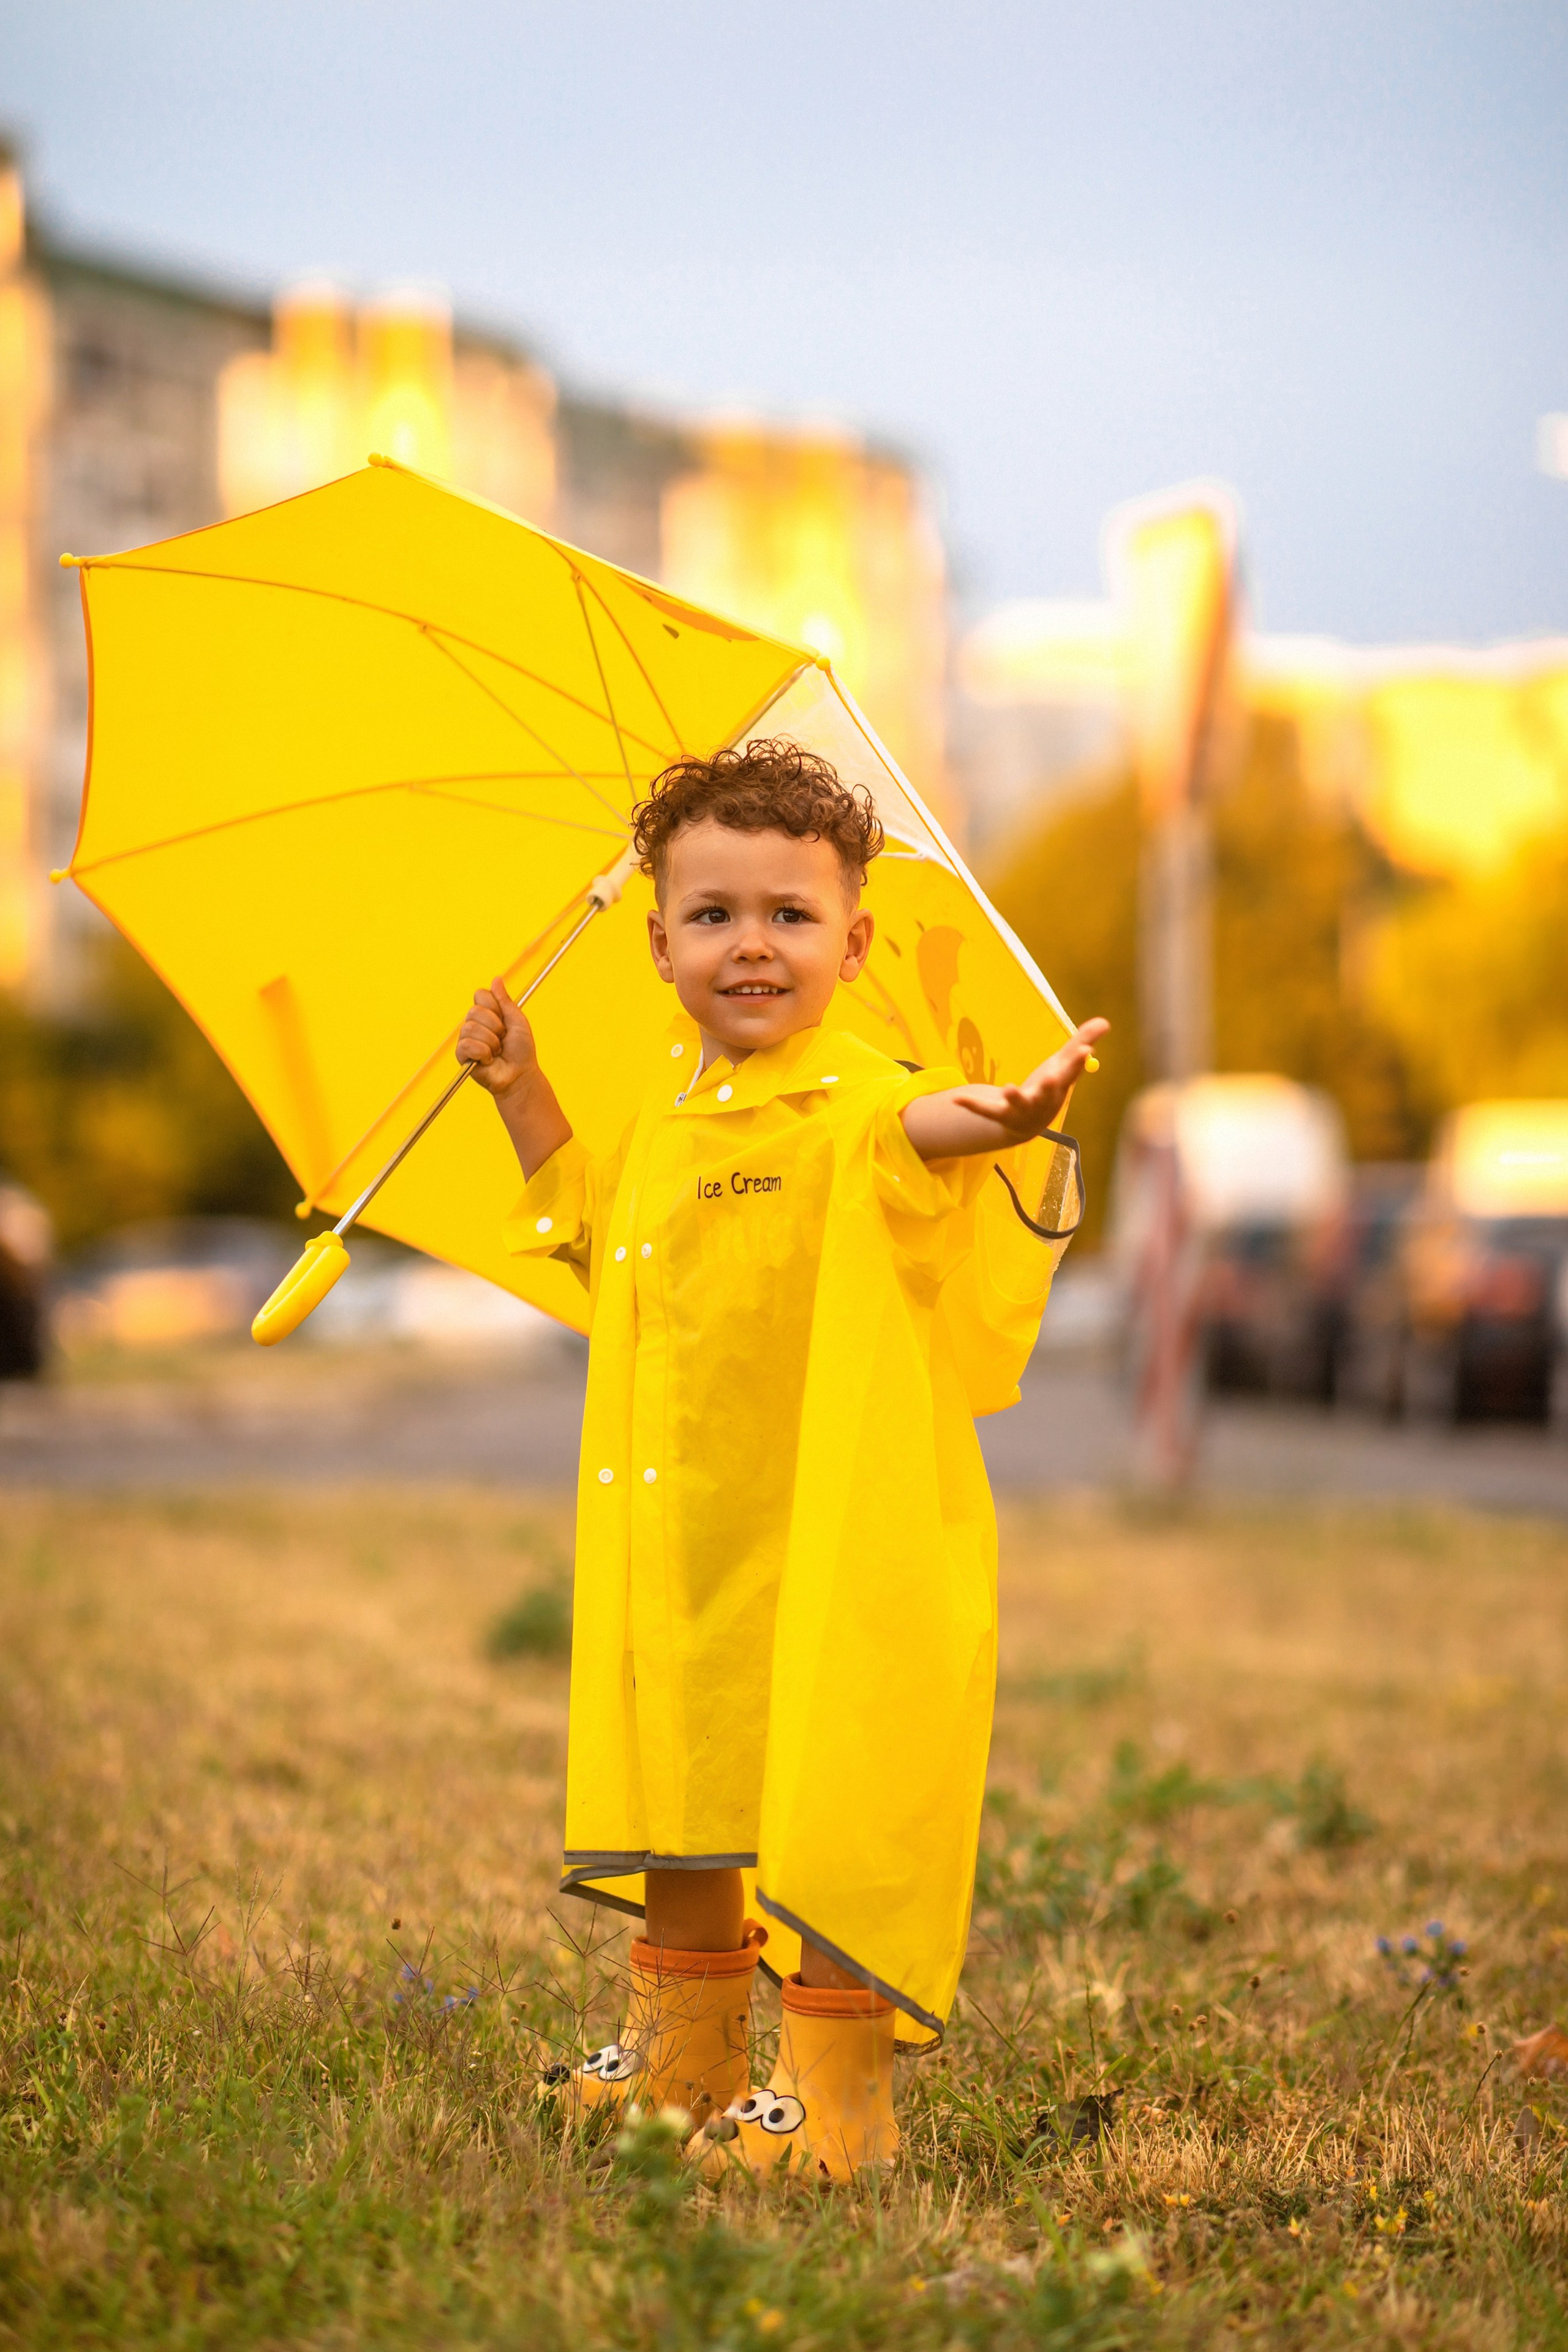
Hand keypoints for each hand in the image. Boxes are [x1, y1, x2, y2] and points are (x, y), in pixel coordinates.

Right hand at [456, 977, 540, 1097]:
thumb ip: (505, 1000)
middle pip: (475, 1010)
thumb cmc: (521, 1049)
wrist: (519, 1074)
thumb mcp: (517, 1020)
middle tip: (503, 1038)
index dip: (495, 1006)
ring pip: (471, 1028)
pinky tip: (489, 1059)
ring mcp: (467, 1038)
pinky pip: (467, 1044)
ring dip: (491, 1041)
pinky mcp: (462, 1054)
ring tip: (497, 1051)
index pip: (480, 994)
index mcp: (487, 1013)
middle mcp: (475, 1023)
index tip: (505, 1019)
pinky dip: (483, 1052)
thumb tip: (496, 979)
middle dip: (495, 1026)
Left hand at [950, 1018, 1109, 1142]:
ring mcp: (1021, 1111)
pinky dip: (972, 1105)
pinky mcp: (1000, 1116)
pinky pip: (985, 1111)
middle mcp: (1042, 1102)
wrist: (1027, 1125)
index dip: (1077, 1064)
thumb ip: (1081, 1042)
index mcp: (1058, 1087)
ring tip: (1010, 1089)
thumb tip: (1105, 1021)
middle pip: (1048, 1094)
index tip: (1084, 1052)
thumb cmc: (1048, 1089)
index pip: (1071, 1074)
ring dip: (1015, 1098)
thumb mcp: (1062, 1065)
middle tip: (1051, 1077)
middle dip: (1049, 1086)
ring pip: (1019, 1105)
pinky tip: (956, 1099)